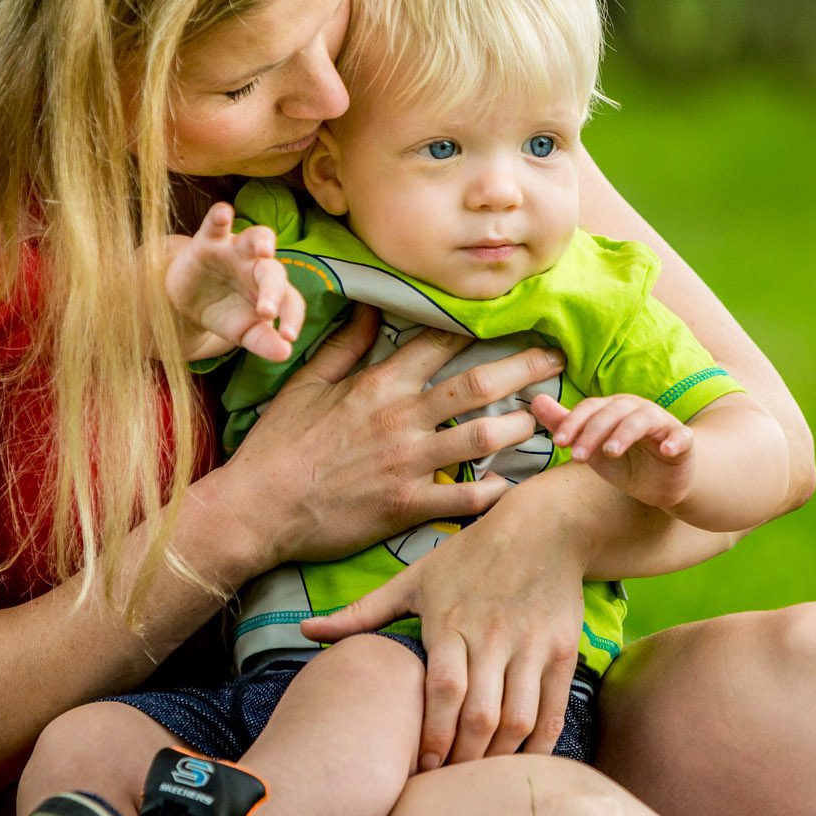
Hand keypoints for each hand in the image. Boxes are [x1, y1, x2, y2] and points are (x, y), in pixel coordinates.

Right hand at [164, 203, 303, 361]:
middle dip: (273, 290)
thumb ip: (263, 342)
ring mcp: (235, 251)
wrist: (186, 300)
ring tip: (265, 249)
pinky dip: (219, 216)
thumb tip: (285, 354)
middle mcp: (259, 267)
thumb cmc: (224, 314)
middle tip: (267, 312)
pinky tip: (223, 212)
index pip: (291, 302)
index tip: (288, 338)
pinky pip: (216, 224)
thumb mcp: (242, 333)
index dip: (292, 318)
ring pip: (256, 237)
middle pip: (274, 272)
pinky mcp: (208, 241)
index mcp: (273, 292)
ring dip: (262, 240)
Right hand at [216, 305, 567, 564]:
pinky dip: (495, 492)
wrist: (257, 509)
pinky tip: (519, 485)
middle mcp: (400, 419)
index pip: (438, 342)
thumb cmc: (278, 446)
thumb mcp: (305, 385)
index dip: (479, 326)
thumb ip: (345, 346)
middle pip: (476, 385)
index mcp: (377, 385)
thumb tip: (370, 305)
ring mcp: (407, 464)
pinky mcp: (406, 506)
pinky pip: (464, 499)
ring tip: (547, 420)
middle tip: (558, 361)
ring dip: (520, 426)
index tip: (511, 316)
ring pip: (481, 438)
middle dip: (523, 369)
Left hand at [299, 478, 585, 770]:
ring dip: (498, 758)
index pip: (442, 691)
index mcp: (451, 622)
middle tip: (445, 785)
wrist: (544, 527)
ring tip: (477, 779)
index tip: (420, 769)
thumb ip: (363, 613)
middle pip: (481, 715)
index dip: (432, 736)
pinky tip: (520, 763)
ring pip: (519, 719)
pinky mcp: (564, 652)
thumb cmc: (471, 555)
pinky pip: (553, 710)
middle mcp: (493, 637)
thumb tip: (305, 631)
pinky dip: (539, 745)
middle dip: (462, 759)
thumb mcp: (415, 578)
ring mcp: (532, 646)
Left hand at [532, 394, 694, 510]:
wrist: (664, 483)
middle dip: (592, 433)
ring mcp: (662, 423)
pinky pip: (682, 436)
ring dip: (624, 433)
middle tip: (576, 456)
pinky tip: (667, 450)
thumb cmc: (626, 461)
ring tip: (610, 453)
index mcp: (613, 409)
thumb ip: (565, 424)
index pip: (590, 409)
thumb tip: (535, 401)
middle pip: (612, 412)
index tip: (557, 443)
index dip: (573, 423)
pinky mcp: (683, 441)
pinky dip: (676, 441)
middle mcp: (636, 409)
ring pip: (642, 419)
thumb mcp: (591, 447)